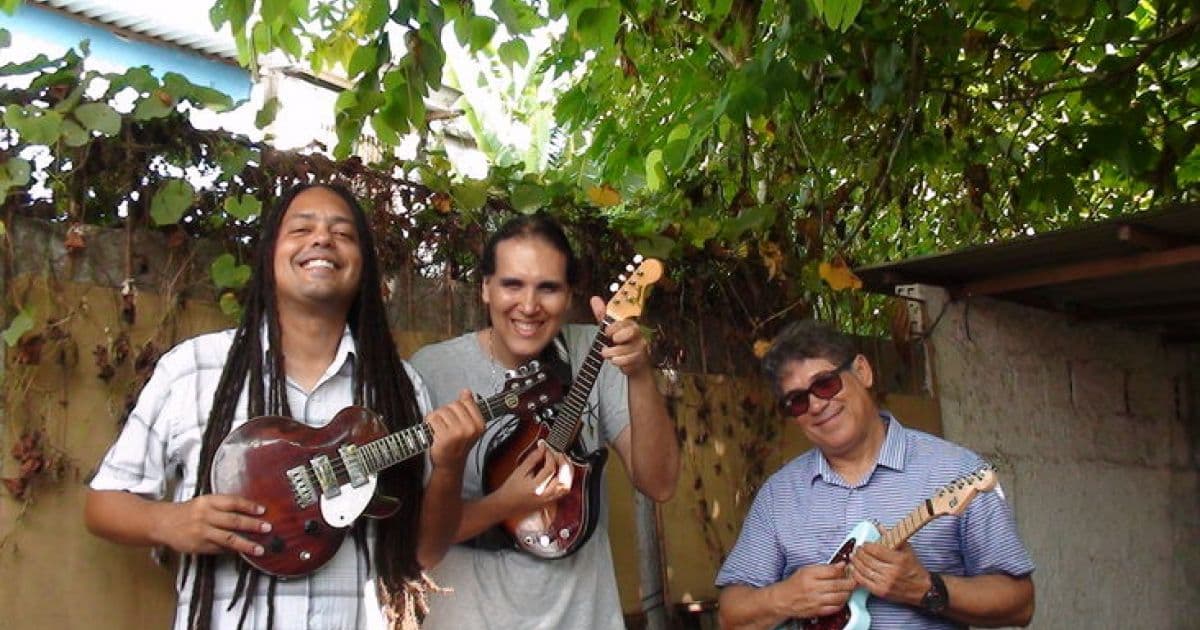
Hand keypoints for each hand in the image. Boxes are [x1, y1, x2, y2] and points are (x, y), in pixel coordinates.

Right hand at [154, 494, 270, 556]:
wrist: (163, 523)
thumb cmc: (188, 512)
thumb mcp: (205, 503)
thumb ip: (223, 507)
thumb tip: (249, 514)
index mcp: (208, 501)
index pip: (233, 502)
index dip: (249, 506)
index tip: (263, 510)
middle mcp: (205, 515)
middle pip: (233, 520)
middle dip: (252, 525)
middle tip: (268, 528)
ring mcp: (202, 532)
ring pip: (228, 538)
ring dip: (246, 544)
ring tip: (260, 549)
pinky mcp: (199, 546)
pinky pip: (220, 549)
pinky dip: (232, 551)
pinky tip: (243, 553)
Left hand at [426, 389, 484, 470]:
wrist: (449, 464)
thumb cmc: (457, 445)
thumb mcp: (468, 426)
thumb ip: (468, 407)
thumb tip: (467, 392)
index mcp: (479, 424)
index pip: (466, 401)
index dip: (457, 408)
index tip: (456, 417)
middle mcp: (471, 428)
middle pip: (453, 404)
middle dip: (446, 413)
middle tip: (446, 426)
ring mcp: (458, 432)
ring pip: (442, 411)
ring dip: (437, 419)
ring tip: (439, 429)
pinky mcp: (445, 436)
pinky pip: (433, 418)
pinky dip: (429, 424)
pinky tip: (434, 433)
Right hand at [494, 440, 572, 513]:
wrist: (506, 505)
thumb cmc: (510, 489)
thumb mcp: (519, 471)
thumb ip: (533, 458)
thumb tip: (542, 448)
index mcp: (536, 488)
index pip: (550, 468)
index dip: (550, 455)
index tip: (547, 448)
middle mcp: (545, 495)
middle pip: (563, 478)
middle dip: (564, 463)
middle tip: (559, 453)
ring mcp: (549, 500)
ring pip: (566, 486)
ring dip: (568, 472)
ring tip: (563, 461)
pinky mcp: (551, 501)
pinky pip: (564, 491)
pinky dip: (566, 479)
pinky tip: (562, 471)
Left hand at [590, 296, 651, 376]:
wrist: (634, 362)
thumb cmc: (621, 343)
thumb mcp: (610, 328)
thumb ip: (603, 314)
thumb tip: (594, 299)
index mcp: (630, 324)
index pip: (623, 322)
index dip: (612, 328)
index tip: (607, 333)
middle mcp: (638, 334)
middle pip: (631, 332)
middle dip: (617, 338)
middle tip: (611, 342)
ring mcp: (640, 346)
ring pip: (626, 349)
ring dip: (613, 353)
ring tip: (608, 354)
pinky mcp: (641, 359)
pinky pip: (628, 361)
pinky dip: (618, 362)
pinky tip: (616, 360)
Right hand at [770, 562, 855, 618]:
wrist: (783, 600)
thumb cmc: (794, 584)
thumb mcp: (806, 570)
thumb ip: (824, 568)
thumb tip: (841, 565)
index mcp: (809, 574)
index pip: (832, 571)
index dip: (844, 569)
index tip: (849, 567)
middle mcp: (813, 588)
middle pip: (838, 584)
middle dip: (850, 581)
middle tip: (854, 579)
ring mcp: (816, 601)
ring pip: (840, 597)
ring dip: (848, 592)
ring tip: (849, 588)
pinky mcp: (818, 611)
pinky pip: (836, 607)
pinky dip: (842, 602)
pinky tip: (842, 598)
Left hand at [849, 540, 929, 605]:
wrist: (921, 589)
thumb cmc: (914, 569)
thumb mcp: (907, 550)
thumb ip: (892, 537)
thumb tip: (879, 527)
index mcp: (899, 560)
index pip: (876, 550)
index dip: (866, 545)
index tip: (864, 543)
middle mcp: (891, 572)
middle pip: (867, 559)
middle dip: (859, 552)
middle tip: (857, 549)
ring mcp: (885, 583)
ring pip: (863, 570)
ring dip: (855, 562)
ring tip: (853, 557)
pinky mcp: (881, 592)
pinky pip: (863, 581)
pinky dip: (856, 574)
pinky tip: (854, 568)